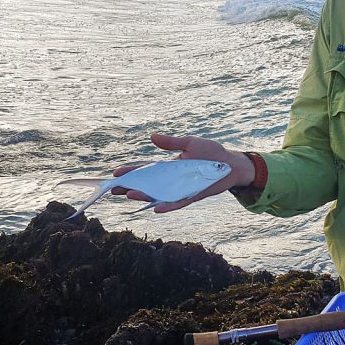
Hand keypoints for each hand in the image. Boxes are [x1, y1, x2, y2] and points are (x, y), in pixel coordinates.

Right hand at [110, 132, 255, 212]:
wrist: (231, 164)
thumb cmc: (211, 154)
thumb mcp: (189, 144)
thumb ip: (171, 143)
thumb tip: (152, 136)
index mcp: (168, 168)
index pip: (145, 171)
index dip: (131, 172)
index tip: (116, 174)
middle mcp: (171, 181)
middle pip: (146, 186)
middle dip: (129, 187)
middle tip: (113, 188)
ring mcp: (180, 190)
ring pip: (157, 196)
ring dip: (144, 197)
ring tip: (129, 194)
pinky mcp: (191, 197)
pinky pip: (177, 204)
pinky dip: (167, 206)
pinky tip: (155, 208)